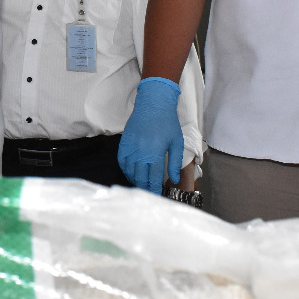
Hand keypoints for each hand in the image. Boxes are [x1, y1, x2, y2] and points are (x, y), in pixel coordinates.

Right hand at [118, 77, 184, 192]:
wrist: (153, 104)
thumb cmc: (167, 122)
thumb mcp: (177, 142)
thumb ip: (175, 163)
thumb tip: (174, 179)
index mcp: (155, 155)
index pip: (153, 179)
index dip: (154, 189)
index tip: (157, 195)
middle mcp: (140, 154)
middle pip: (140, 178)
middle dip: (145, 188)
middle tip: (150, 192)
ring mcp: (130, 149)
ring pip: (129, 172)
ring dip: (135, 180)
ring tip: (142, 184)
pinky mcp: (124, 143)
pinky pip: (121, 161)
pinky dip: (125, 170)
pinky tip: (131, 173)